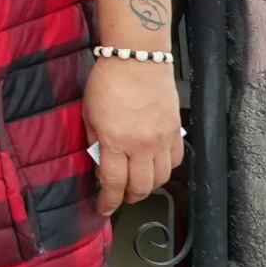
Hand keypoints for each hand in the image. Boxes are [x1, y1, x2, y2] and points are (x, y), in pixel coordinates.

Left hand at [82, 58, 183, 217]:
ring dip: (148, 185)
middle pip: (141, 187)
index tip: (104, 208)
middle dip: (129, 197)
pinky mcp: (176, 131)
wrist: (137, 59)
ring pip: (161, 178)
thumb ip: (95, 143)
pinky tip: (156, 165)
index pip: (113, 183)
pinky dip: (166, 169)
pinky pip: (176, 161)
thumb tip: (99, 164)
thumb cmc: (109, 82)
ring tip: (137, 182)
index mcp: (116, 141)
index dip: (108, 201)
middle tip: (121, 196)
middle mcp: (142, 145)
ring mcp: (162, 139)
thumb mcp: (89, 115)